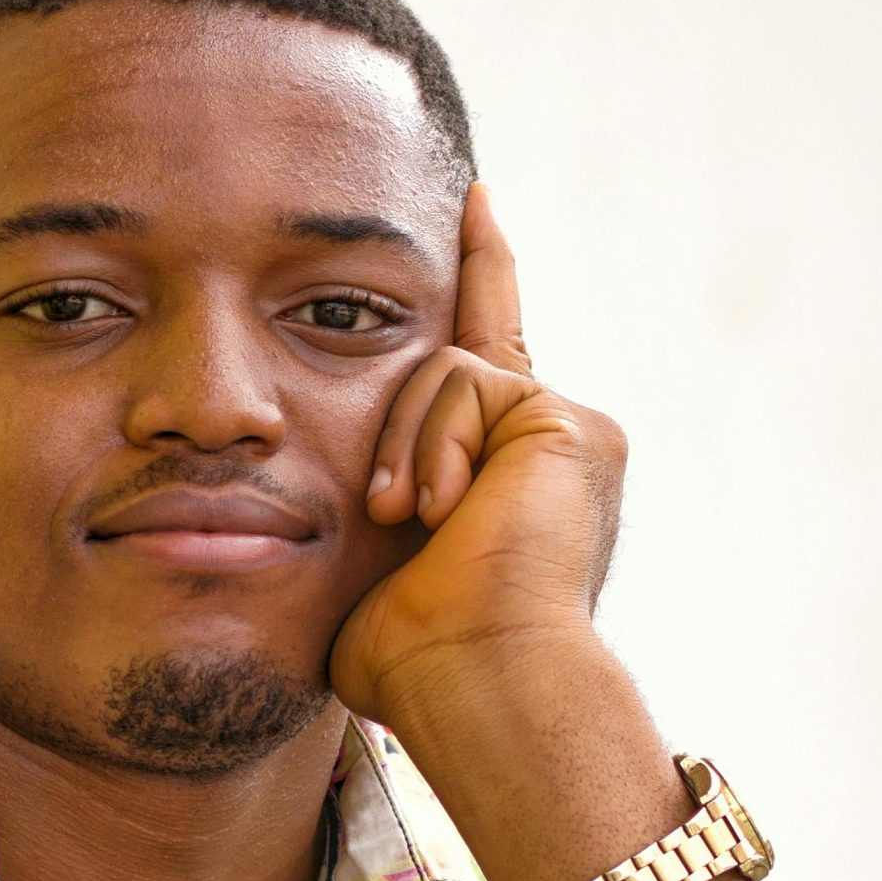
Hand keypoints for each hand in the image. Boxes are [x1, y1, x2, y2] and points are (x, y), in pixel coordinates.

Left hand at [328, 182, 628, 730]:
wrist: (480, 682)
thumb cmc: (417, 664)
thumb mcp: (369, 574)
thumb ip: (369, 513)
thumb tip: (316, 512)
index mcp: (506, 484)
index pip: (483, 362)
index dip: (483, 275)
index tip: (475, 199)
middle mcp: (550, 452)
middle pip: (439, 370)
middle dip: (396, 439)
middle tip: (396, 521)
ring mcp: (566, 432)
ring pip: (441, 373)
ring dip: (404, 452)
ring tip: (411, 523)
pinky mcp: (564, 421)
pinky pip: (463, 380)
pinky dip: (434, 445)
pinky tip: (445, 507)